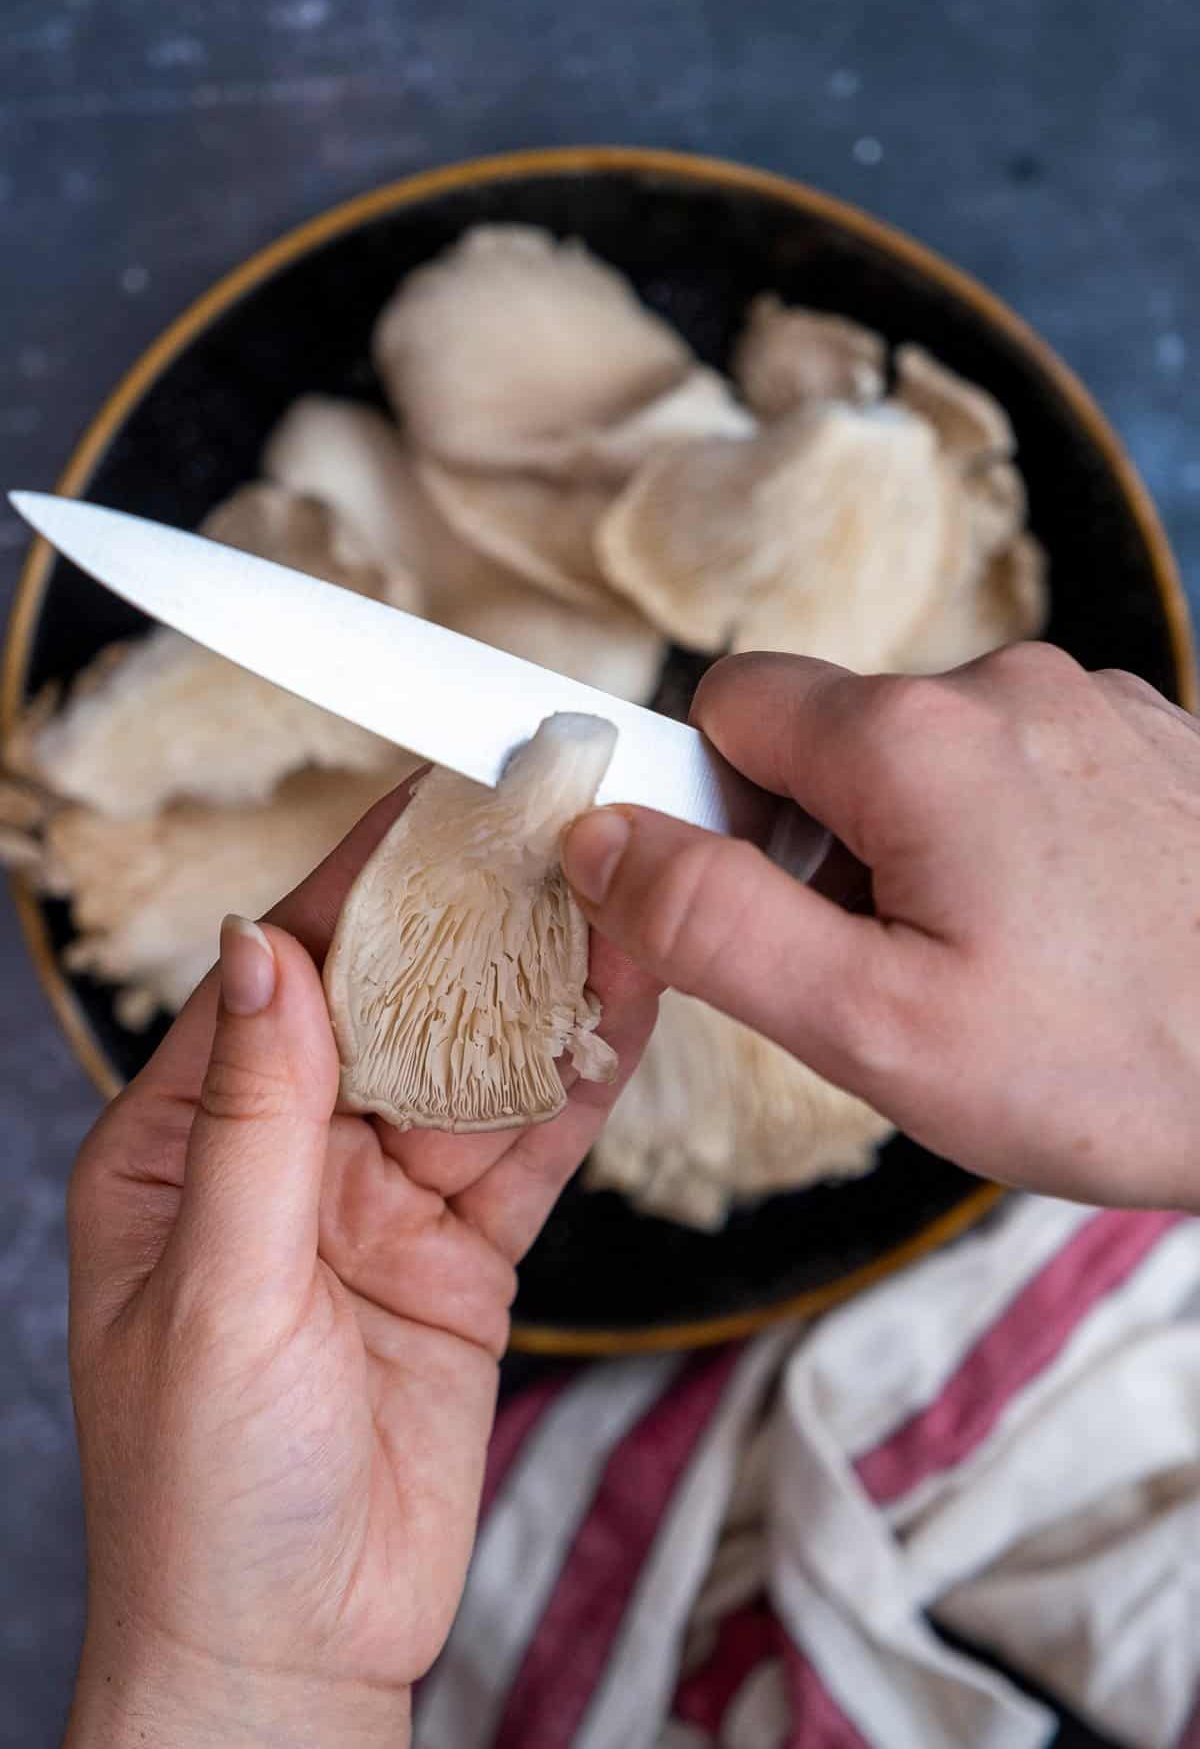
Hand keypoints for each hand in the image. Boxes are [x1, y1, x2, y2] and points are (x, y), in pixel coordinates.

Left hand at [64, 776, 658, 1748]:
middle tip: (548, 837)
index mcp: (181, 1148)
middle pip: (391, 1008)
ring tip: (614, 906)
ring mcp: (378, 1204)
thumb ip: (253, 1117)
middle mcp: (282, 1159)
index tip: (428, 809)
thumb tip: (265, 952)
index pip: (277, 982)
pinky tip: (620, 1021)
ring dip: (541, 998)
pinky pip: (524, 1151)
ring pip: (473, 1069)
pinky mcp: (460, 1255)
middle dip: (469, 928)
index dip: (353, 889)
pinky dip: (574, 1091)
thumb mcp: (215, 1291)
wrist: (290, 1655)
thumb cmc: (201, 1499)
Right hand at [563, 645, 1199, 1213]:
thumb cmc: (1118, 1065)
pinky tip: (1066, 934)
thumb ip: (710, 925)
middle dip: (824, 844)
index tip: (760, 905)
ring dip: (920, 847)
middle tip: (893, 969)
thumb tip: (599, 840)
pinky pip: (1020, 767)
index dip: (712, 807)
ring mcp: (1092, 703)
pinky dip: (1009, 839)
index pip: (728, 704)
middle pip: (829, 736)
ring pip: (926, 757)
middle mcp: (1005, 686)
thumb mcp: (874, 1029)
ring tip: (997, 963)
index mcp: (913, 739)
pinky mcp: (1151, 738)